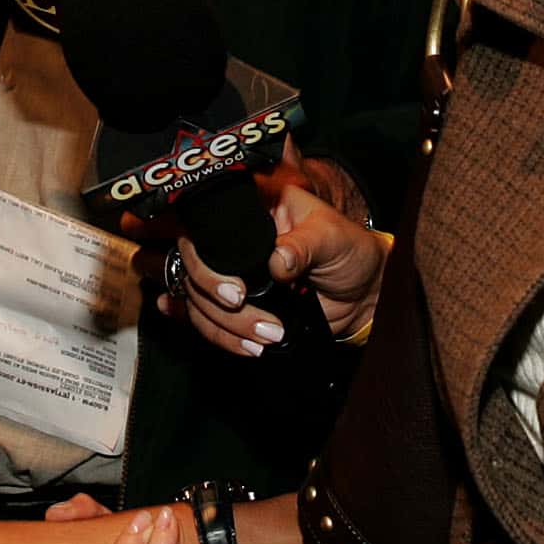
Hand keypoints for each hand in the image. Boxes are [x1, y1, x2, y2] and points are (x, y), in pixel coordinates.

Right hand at [144, 158, 388, 356]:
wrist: (362, 296)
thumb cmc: (350, 251)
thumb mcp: (333, 237)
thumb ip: (304, 245)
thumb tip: (277, 261)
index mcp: (251, 207)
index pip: (200, 214)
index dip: (181, 232)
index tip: (183, 252)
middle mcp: (232, 239)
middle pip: (188, 259)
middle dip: (208, 286)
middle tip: (239, 301)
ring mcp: (230, 273)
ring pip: (195, 296)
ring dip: (222, 322)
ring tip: (265, 336)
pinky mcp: (235, 306)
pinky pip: (206, 319)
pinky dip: (215, 333)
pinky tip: (219, 336)